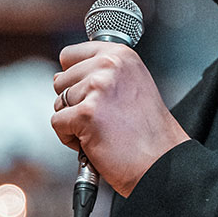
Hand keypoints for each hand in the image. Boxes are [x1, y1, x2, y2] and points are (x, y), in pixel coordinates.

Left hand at [51, 42, 188, 195]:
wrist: (160, 162)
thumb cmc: (146, 131)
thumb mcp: (131, 85)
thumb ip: (98, 73)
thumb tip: (58, 75)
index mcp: (121, 55)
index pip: (71, 55)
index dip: (75, 78)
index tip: (92, 94)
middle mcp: (109, 65)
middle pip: (61, 80)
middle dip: (75, 103)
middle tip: (104, 118)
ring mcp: (97, 87)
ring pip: (58, 102)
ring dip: (73, 121)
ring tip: (102, 130)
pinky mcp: (86, 113)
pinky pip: (57, 122)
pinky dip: (70, 138)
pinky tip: (94, 141)